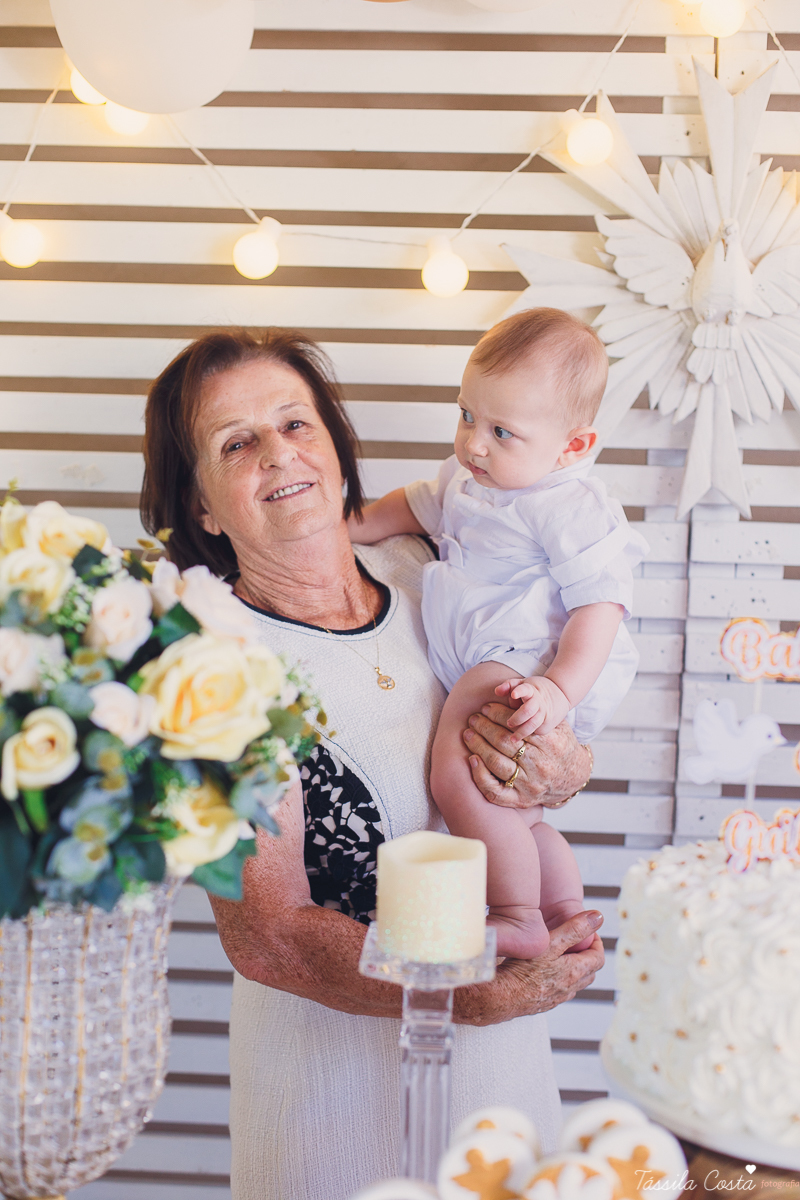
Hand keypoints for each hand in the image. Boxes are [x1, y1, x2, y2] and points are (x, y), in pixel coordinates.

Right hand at [455, 911, 603, 1024]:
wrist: (501, 997)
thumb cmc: (523, 970)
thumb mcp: (550, 943)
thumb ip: (574, 929)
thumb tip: (597, 917)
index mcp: (576, 972)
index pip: (598, 957)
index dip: (596, 942)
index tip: (587, 931)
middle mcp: (570, 988)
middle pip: (590, 971)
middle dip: (587, 954)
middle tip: (576, 940)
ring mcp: (558, 997)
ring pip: (576, 982)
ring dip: (575, 968)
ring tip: (561, 953)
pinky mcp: (545, 1003)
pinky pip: (560, 990)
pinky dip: (561, 979)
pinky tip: (546, 971)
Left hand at [464, 704, 590, 808]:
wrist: (573, 778)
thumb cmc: (560, 745)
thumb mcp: (558, 726)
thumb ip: (538, 714)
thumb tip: (511, 696)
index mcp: (550, 744)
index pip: (517, 725)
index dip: (497, 714)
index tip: (485, 707)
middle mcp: (539, 765)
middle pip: (503, 742)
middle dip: (484, 727)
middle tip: (473, 719)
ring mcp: (529, 784)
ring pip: (496, 763)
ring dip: (478, 746)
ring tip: (468, 734)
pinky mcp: (520, 800)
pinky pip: (495, 791)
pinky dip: (480, 775)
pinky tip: (472, 759)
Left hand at [495, 675, 570, 737]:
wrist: (559, 694)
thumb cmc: (532, 690)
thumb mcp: (522, 684)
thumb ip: (508, 686)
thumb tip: (497, 691)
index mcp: (531, 690)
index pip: (525, 689)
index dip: (519, 691)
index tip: (513, 694)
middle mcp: (538, 702)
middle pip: (529, 710)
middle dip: (518, 717)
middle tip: (508, 723)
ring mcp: (544, 714)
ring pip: (533, 724)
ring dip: (522, 732)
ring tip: (512, 739)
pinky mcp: (546, 725)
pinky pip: (535, 732)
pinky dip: (527, 737)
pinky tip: (520, 743)